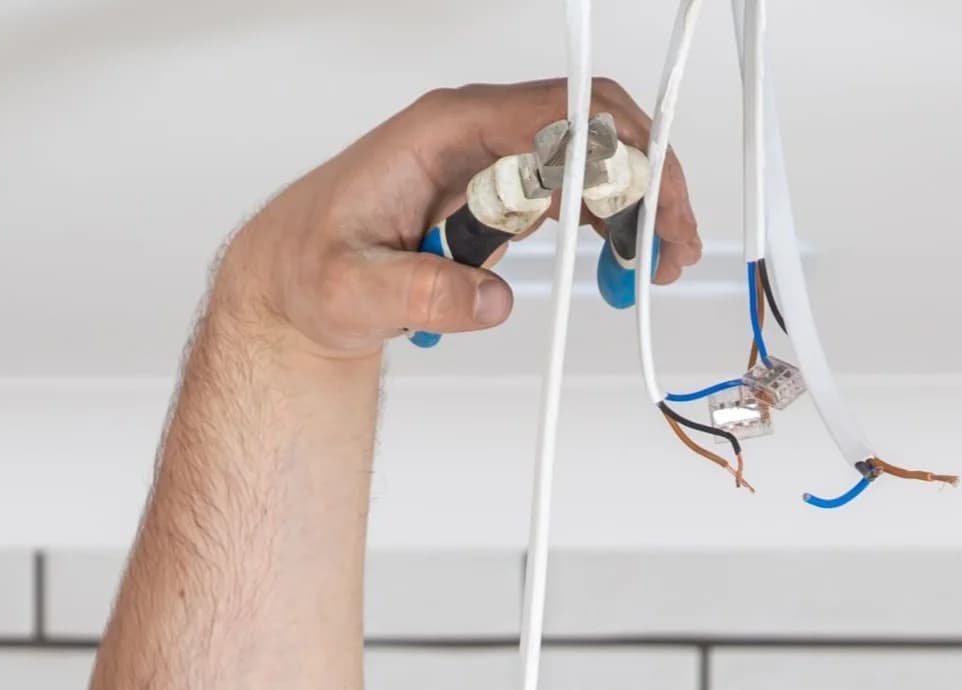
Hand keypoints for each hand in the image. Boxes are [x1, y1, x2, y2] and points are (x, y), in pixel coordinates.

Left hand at [213, 79, 703, 361]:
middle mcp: (473, 132)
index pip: (556, 115)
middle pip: (587, 130)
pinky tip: (617, 263)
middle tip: (671, 246)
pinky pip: (562, 196)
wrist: (290, 280)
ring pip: (584, 162)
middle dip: (641, 181)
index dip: (616, 153)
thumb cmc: (309, 269)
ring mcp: (486, 162)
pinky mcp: (490, 196)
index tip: (649, 204)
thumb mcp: (352, 291)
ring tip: (655, 267)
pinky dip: (598, 225)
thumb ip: (420, 294)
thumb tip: (493, 303)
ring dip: (629, 208)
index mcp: (444, 129)